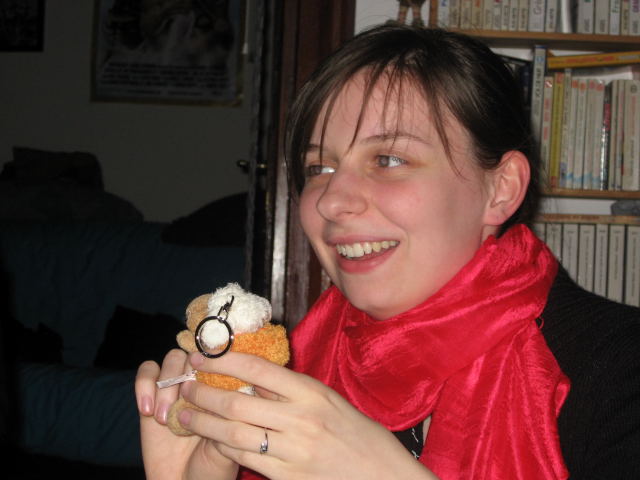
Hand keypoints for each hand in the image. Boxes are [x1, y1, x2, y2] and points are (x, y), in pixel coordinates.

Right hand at [135, 349, 238, 479]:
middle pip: (196, 354)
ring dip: (167, 383)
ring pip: (172, 358)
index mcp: (226, 388)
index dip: (217, 359)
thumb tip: (223, 391)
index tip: (211, 374)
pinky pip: (147, 372)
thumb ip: (227, 417)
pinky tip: (147, 410)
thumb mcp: (229, 444)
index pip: (224, 357)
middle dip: (188, 375)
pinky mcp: (151, 396)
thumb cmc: (213, 468)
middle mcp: (203, 382)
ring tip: (164, 417)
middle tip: (184, 403)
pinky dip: (145, 384)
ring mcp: (177, 388)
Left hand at [178, 351, 438, 479]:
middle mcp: (301, 419)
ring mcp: (293, 450)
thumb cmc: (358, 435)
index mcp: (312, 393)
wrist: (382, 476)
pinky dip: (223, 447)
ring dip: (204, 423)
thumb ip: (293, 391)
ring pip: (235, 432)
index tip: (202, 355)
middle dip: (204, 393)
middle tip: (184, 386)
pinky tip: (211, 441)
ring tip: (184, 415)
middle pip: (238, 401)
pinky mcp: (288, 477)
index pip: (259, 369)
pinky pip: (246, 458)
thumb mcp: (329, 402)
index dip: (224, 360)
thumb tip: (252, 377)